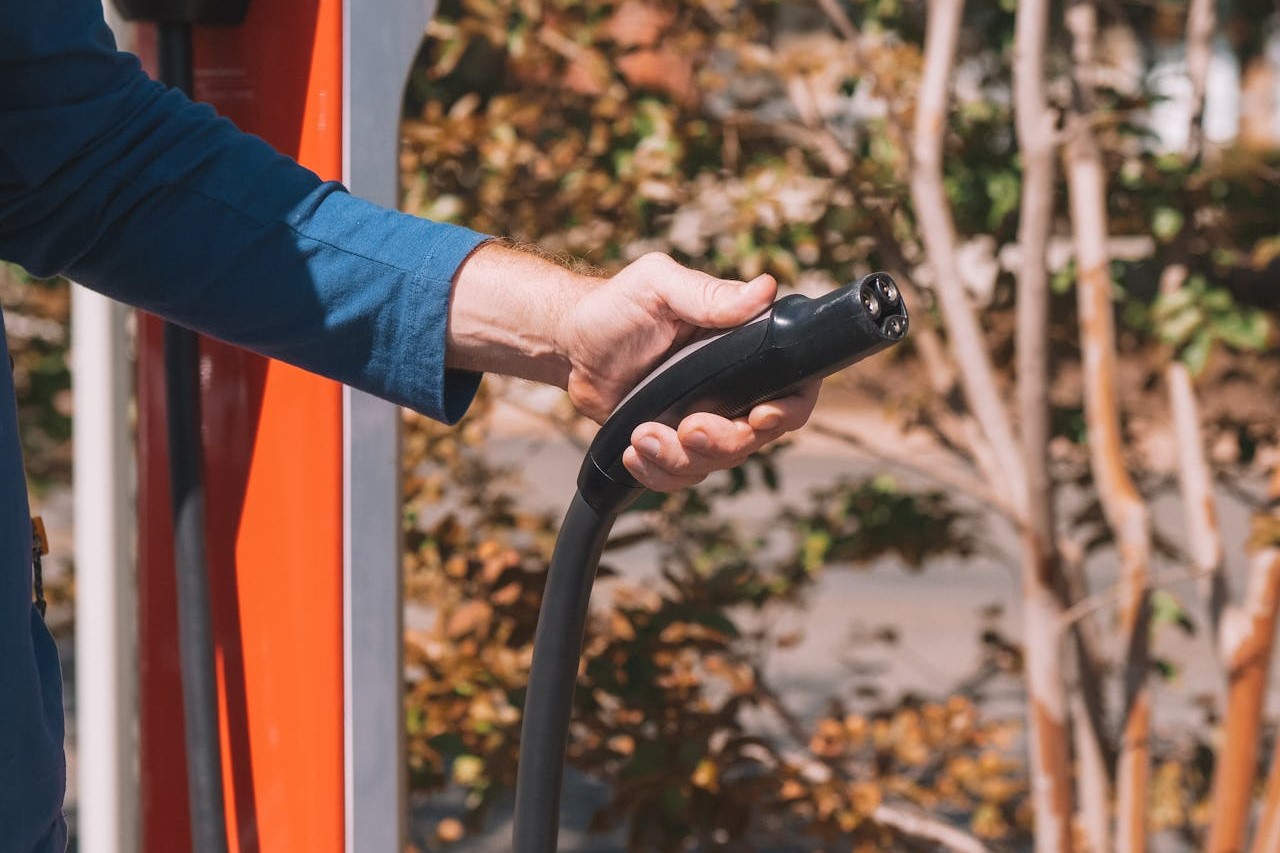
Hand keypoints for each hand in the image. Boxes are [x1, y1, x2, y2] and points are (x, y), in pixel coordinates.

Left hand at [447, 245, 819, 491]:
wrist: (571, 346)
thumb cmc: (617, 307)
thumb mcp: (659, 285)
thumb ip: (709, 294)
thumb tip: (764, 290)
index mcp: (744, 346)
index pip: (793, 387)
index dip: (787, 410)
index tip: (758, 416)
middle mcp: (733, 388)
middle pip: (755, 437)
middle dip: (722, 442)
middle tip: (687, 428)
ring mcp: (705, 418)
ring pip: (717, 463)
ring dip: (680, 460)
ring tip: (641, 436)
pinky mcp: (675, 442)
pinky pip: (683, 475)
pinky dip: (659, 473)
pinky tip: (633, 453)